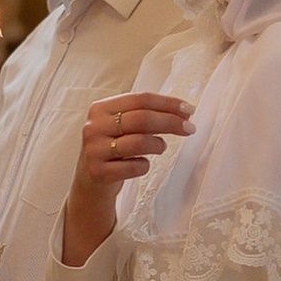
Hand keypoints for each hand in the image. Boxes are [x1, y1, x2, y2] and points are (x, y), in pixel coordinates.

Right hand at [62, 88, 191, 265]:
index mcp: (100, 108)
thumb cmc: (112, 148)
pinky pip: (135, 167)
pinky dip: (144, 165)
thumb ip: (144, 115)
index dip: (168, 103)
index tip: (189, 110)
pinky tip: (141, 164)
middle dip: (170, 122)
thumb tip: (184, 112)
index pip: (140, 99)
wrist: (90, 181)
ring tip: (161, 147)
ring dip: (158, 145)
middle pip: (141, 118)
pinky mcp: (99, 172)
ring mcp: (94, 150)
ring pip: (139, 142)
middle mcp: (94, 126)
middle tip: (190, 128)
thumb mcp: (120, 126)